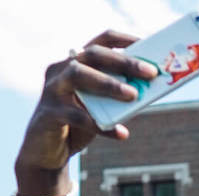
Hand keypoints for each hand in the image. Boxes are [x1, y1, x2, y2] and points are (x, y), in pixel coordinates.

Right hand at [16, 30, 156, 176]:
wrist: (48, 153)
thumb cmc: (78, 124)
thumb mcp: (100, 106)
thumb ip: (117, 95)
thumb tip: (148, 89)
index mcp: (76, 62)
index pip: (100, 41)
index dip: (124, 39)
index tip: (148, 44)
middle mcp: (61, 70)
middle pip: (92, 54)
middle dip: (124, 61)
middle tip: (150, 72)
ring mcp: (52, 90)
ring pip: (78, 74)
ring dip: (108, 84)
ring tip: (133, 95)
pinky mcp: (48, 113)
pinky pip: (76, 116)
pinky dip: (100, 125)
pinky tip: (121, 133)